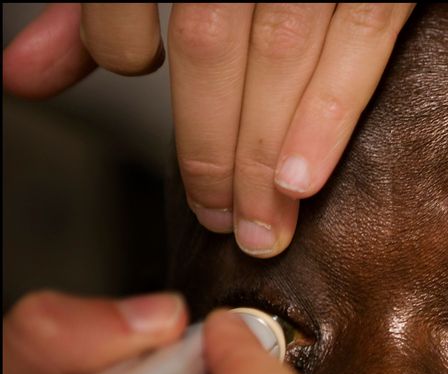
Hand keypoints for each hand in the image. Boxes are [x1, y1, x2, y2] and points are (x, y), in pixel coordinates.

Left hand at [2, 3, 414, 257]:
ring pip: (280, 60)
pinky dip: (330, 114)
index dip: (119, 41)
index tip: (140, 78)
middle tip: (223, 222)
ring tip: (263, 225)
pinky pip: (361, 41)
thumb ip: (95, 11)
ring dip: (265, 156)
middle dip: (210, 149)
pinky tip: (305, 178)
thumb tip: (24, 77)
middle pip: (212, 48)